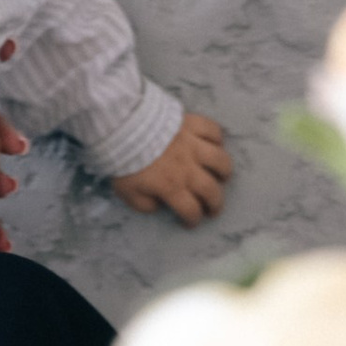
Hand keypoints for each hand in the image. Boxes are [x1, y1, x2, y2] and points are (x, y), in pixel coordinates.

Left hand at [112, 110, 230, 222]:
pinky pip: (213, 130)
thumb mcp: (126, 191)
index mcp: (171, 187)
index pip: (191, 210)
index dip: (193, 220)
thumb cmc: (123, 160)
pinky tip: (214, 144)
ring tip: (221, 176)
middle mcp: (187, 168)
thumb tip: (158, 206)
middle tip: (212, 208)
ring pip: (220, 161)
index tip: (191, 222)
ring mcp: (193, 145)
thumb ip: (143, 204)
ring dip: (223, 172)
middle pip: (211, 190)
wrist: (122, 125)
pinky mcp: (192, 124)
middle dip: (215, 204)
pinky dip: (217, 138)